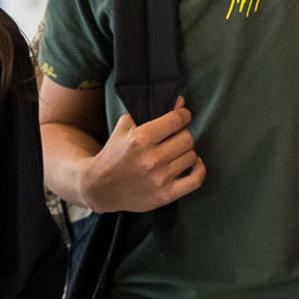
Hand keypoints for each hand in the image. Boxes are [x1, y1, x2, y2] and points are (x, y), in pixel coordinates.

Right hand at [83, 98, 205, 212]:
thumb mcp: (124, 127)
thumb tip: (179, 102)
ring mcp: (160, 178)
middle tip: (177, 135)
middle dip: (184, 133)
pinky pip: (195, 180)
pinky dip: (199, 170)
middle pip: (187, 138)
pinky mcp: (166, 195)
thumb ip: (148, 112)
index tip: (183, 115)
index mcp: (140, 139)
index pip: (176, 120)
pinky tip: (195, 163)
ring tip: (177, 151)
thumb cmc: (114, 154)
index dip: (183, 114)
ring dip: (187, 151)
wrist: (99, 187)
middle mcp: (152, 158)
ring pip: (192, 156)